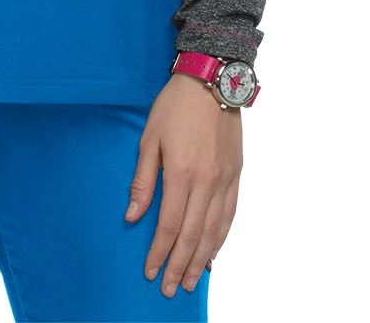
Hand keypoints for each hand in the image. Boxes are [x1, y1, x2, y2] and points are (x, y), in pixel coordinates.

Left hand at [124, 72, 241, 296]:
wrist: (212, 81)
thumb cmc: (174, 106)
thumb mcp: (149, 138)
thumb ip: (143, 180)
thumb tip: (132, 216)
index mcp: (182, 172)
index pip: (170, 225)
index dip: (159, 251)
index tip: (150, 271)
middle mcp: (207, 181)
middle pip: (193, 235)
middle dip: (179, 265)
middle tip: (170, 288)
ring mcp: (225, 180)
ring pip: (214, 231)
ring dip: (201, 259)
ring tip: (190, 281)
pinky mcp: (236, 175)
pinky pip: (230, 215)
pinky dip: (221, 239)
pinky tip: (213, 254)